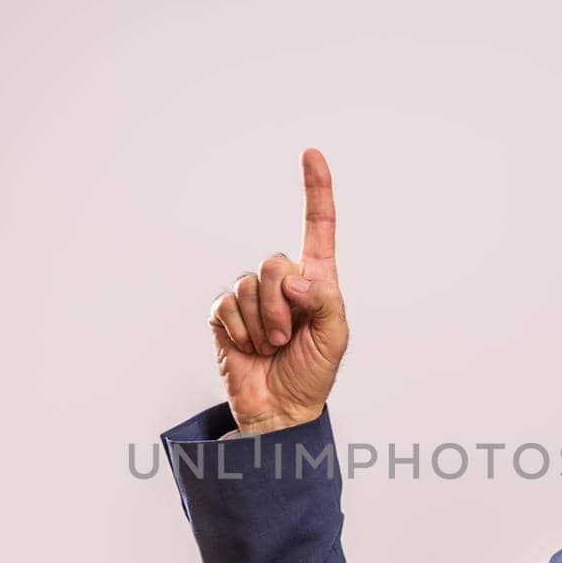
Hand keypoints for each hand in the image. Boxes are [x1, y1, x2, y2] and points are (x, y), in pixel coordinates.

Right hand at [208, 148, 348, 433]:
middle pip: (275, 261)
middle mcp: (283, 282)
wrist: (280, 409)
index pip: (317, 226)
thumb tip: (294, 278)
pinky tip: (249, 347)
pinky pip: (226, 304)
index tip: (311, 154)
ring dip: (261, 322)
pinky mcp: (225, 315)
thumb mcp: (336, 337)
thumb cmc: (313, 373)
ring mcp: (251, 297)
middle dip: (281, 304)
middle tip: (288, 336)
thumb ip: (325, 300)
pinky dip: (240, 330)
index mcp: (316, 280)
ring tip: (271, 345)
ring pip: (249, 284)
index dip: (315, 190)